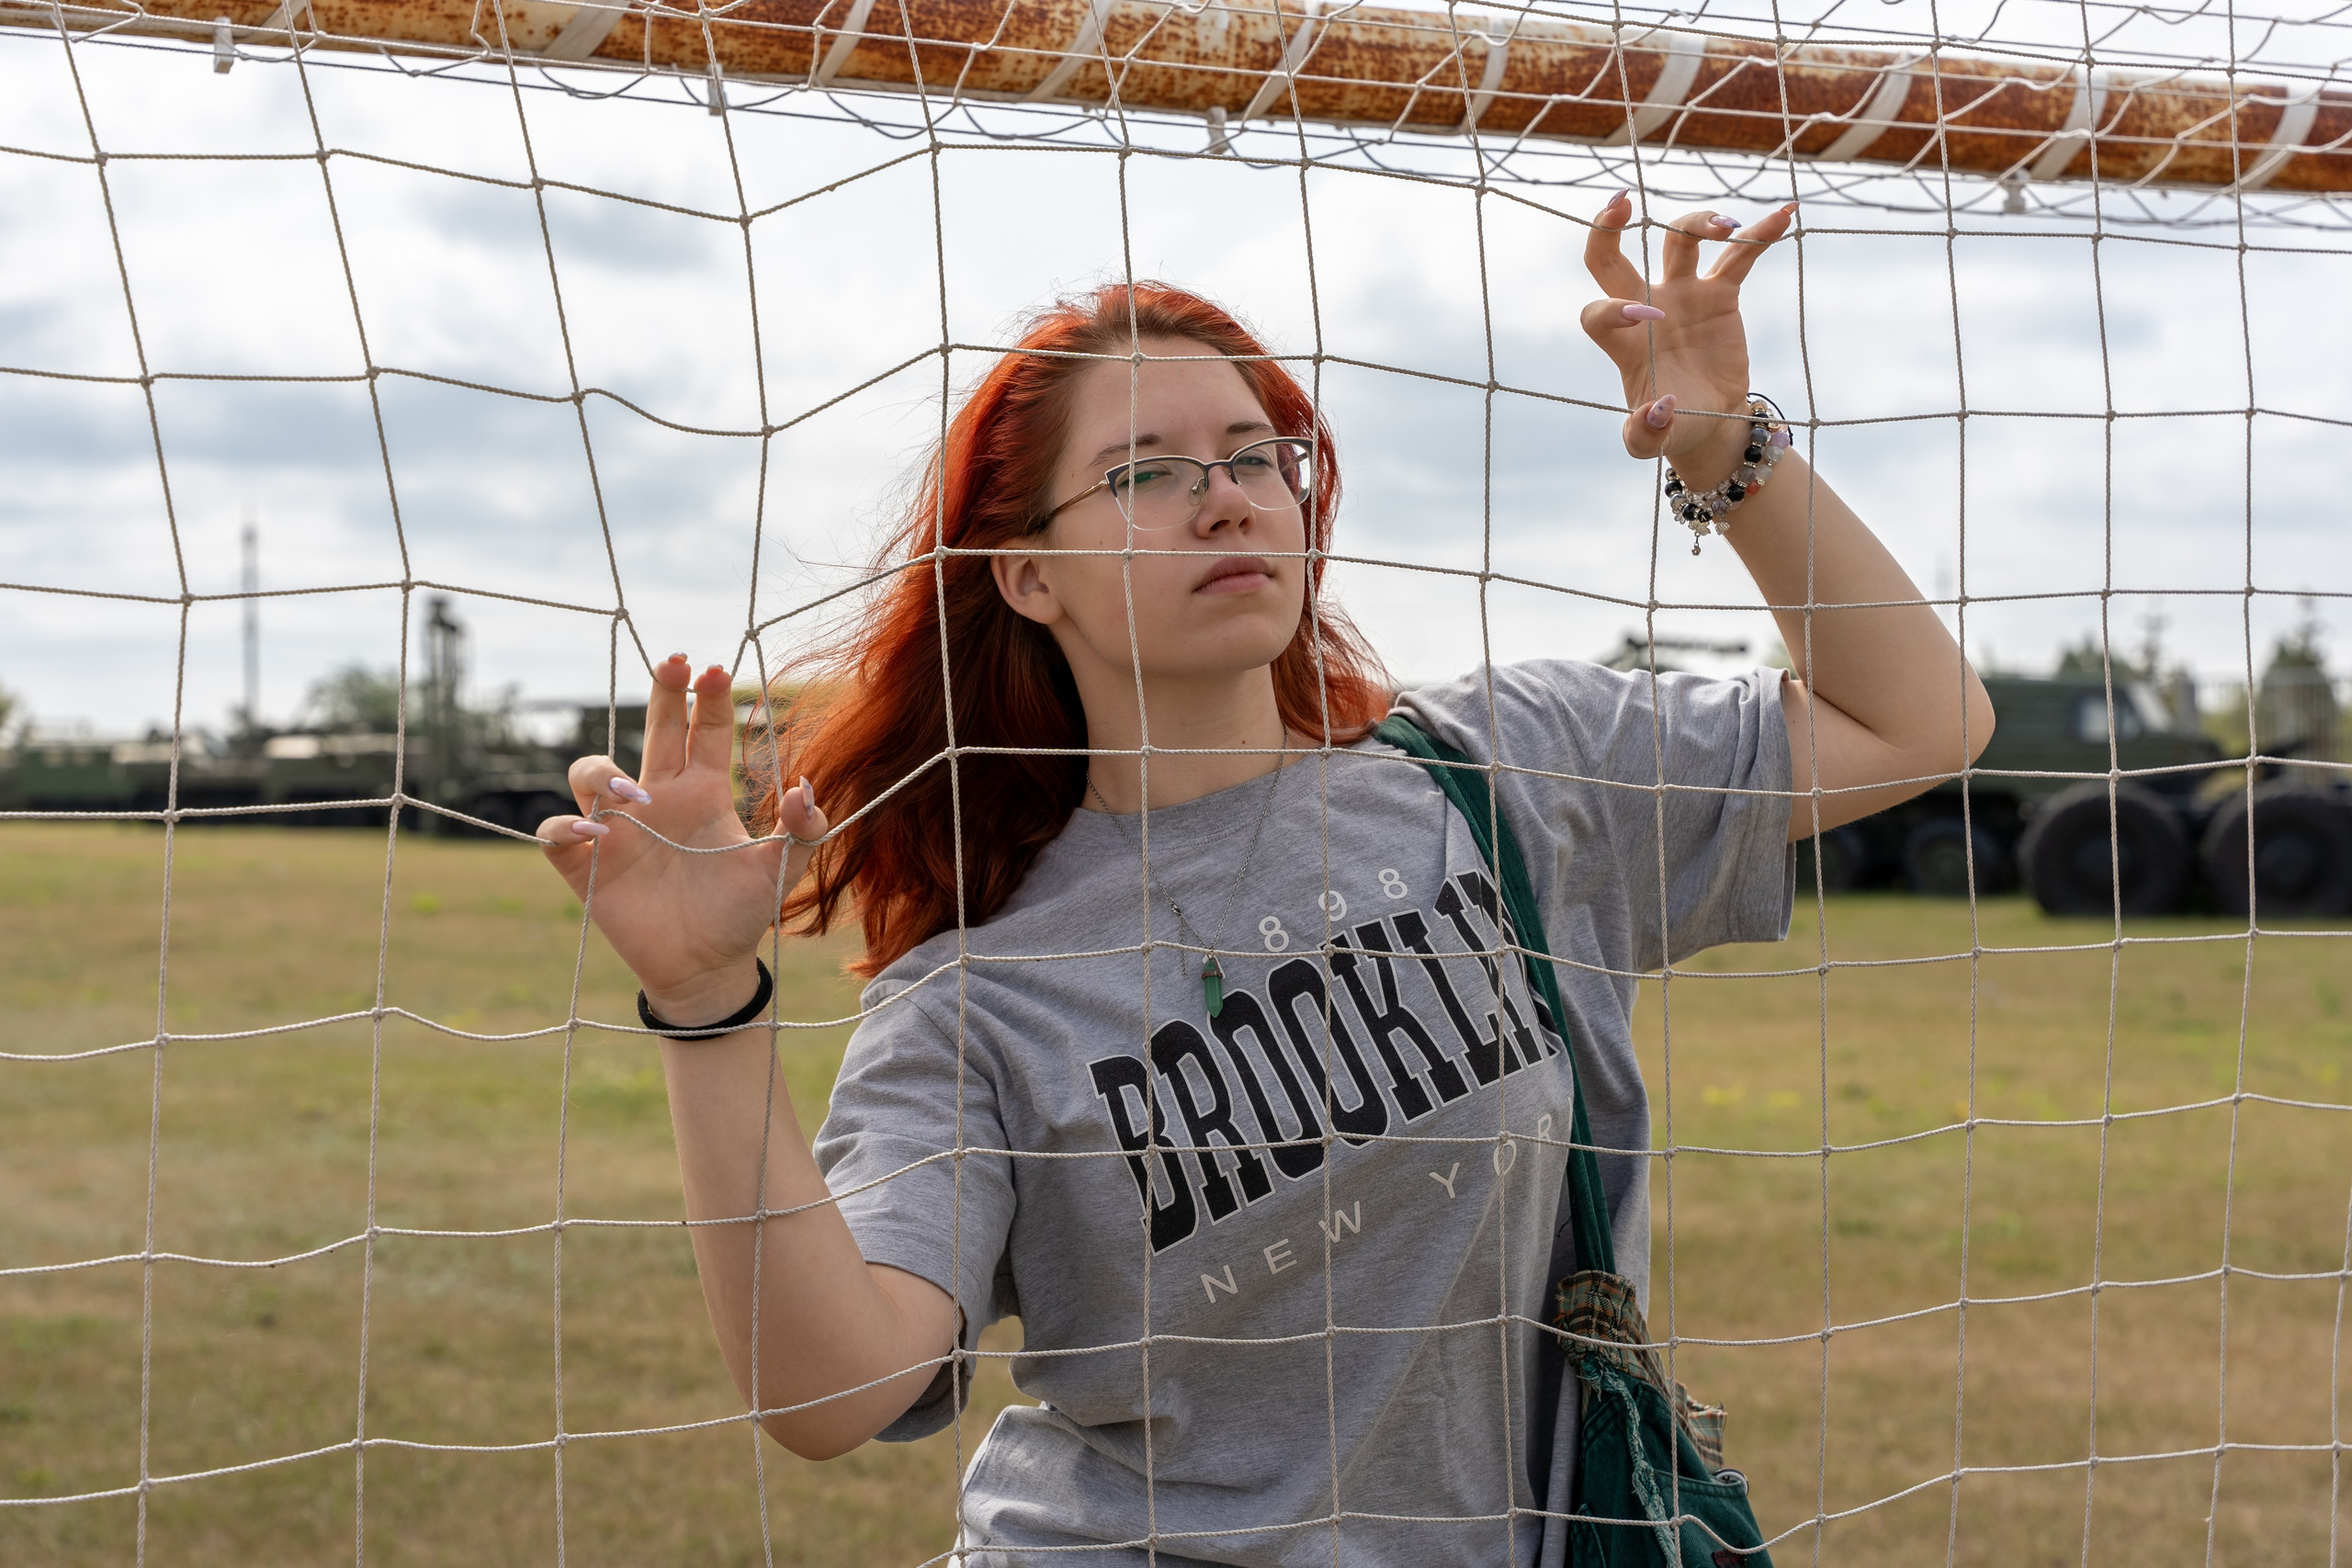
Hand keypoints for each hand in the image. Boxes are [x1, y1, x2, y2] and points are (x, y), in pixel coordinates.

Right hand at [536, 655, 826, 1021]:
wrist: (708, 968)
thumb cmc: (742, 913)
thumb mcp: (782, 871)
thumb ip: (802, 830)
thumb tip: (803, 786)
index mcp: (702, 792)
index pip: (703, 731)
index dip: (708, 699)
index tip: (717, 671)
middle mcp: (656, 800)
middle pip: (652, 729)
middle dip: (662, 693)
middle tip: (675, 662)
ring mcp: (617, 831)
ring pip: (590, 773)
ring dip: (606, 773)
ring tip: (637, 796)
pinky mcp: (587, 868)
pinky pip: (556, 833)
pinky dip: (566, 826)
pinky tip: (596, 833)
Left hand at [1579, 193, 1798, 488]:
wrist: (1708, 422)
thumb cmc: (1672, 429)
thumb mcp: (1651, 442)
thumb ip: (1644, 435)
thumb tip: (1658, 411)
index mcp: (1623, 343)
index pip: (1599, 313)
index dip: (1614, 309)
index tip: (1649, 318)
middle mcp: (1645, 309)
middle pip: (1613, 259)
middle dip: (1607, 229)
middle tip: (1623, 204)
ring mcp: (1681, 296)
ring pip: (1678, 242)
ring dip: (1698, 224)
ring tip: (1728, 228)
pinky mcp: (1719, 294)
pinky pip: (1739, 256)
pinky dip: (1759, 234)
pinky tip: (1785, 215)